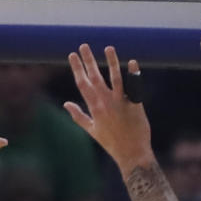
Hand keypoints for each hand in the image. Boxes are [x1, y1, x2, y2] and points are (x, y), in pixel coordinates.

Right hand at [64, 44, 152, 171]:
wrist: (132, 155)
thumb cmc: (112, 143)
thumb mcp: (92, 130)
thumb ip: (78, 116)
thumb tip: (66, 104)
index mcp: (95, 108)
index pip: (82, 84)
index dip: (77, 68)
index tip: (72, 54)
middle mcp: (106, 103)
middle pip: (96, 77)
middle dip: (88, 60)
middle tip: (83, 45)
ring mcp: (121, 103)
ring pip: (115, 78)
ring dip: (111, 62)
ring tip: (108, 48)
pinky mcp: (135, 105)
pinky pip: (134, 87)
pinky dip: (133, 75)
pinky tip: (132, 62)